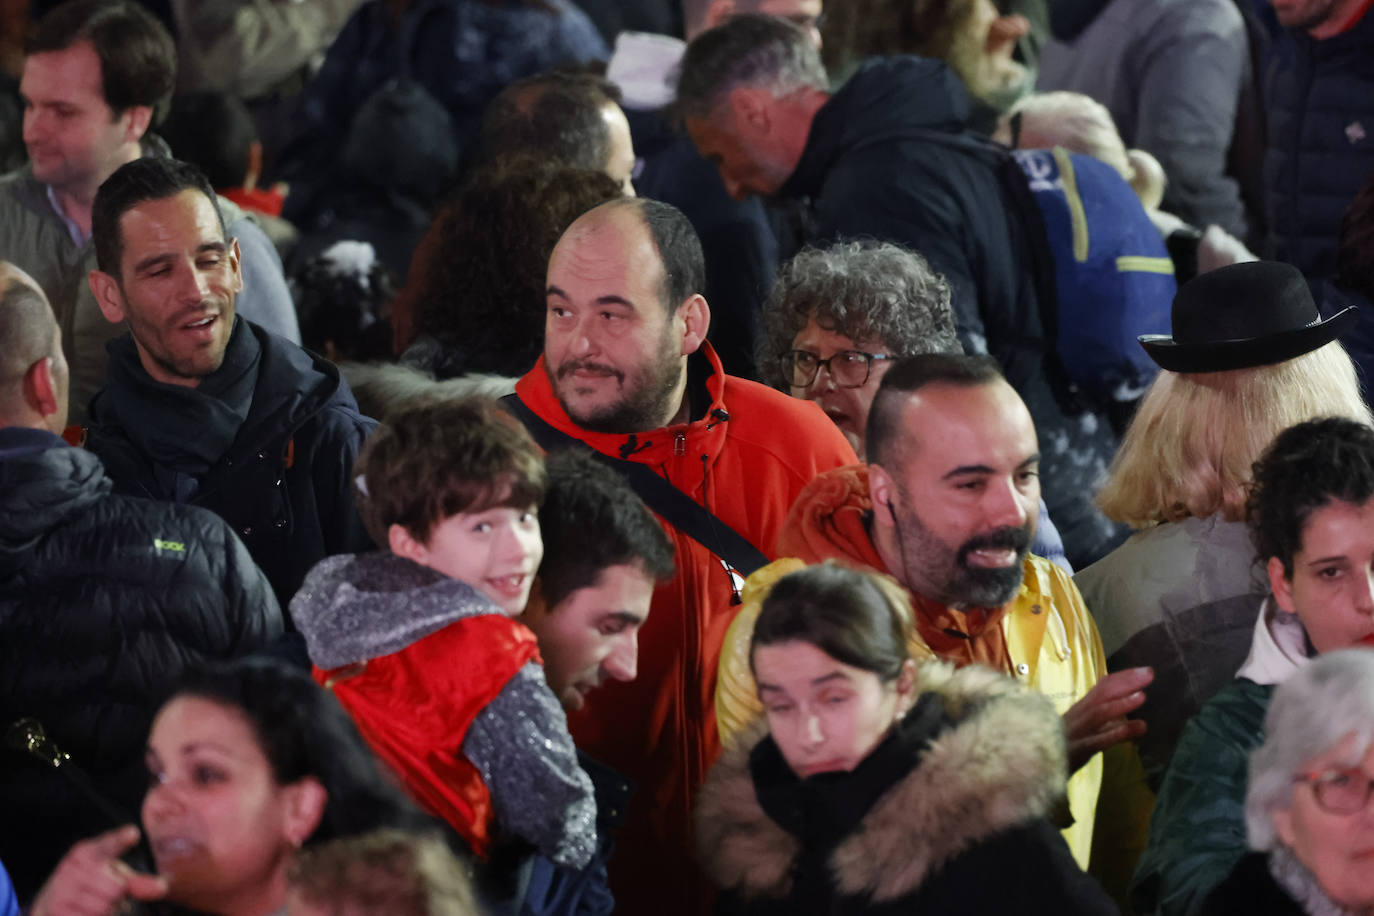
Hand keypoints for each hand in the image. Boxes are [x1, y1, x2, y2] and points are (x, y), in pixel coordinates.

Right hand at [30, 824, 167, 915]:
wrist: (48, 904)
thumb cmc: (88, 885)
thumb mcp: (111, 875)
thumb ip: (137, 881)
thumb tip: (163, 886)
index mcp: (87, 852)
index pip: (107, 845)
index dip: (120, 840)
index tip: (133, 833)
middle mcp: (73, 868)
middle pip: (117, 888)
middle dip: (118, 897)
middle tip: (105, 894)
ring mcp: (62, 891)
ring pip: (104, 908)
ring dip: (107, 912)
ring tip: (94, 904)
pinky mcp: (57, 910)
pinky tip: (85, 912)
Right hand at [1063, 667, 1152, 773]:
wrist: (1029, 766)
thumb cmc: (1057, 750)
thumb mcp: (1084, 735)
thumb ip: (1107, 727)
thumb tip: (1136, 722)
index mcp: (1079, 711)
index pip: (1101, 689)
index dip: (1122, 678)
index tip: (1144, 671)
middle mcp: (1076, 717)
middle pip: (1101, 695)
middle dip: (1125, 682)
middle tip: (1149, 673)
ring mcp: (1074, 733)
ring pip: (1097, 714)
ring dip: (1120, 704)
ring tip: (1142, 696)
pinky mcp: (1074, 752)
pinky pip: (1096, 741)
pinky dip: (1114, 733)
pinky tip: (1133, 729)